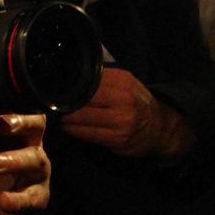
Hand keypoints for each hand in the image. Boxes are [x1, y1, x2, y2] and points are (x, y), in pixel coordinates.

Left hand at [0, 113, 50, 214]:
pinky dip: (18, 200)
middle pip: (37, 127)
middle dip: (21, 124)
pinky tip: (2, 200)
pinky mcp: (35, 201)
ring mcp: (35, 174)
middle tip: (1, 125)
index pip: (22, 108)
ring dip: (14, 160)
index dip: (11, 105)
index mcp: (13, 130)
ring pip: (37, 161)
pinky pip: (33, 199)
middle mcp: (30, 147)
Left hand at [60, 67, 195, 159]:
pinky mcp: (117, 138)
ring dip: (66, 118)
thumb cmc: (137, 103)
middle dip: (65, 102)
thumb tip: (72, 76)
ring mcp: (121, 120)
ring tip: (60, 116)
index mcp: (123, 80)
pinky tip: (68, 127)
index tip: (57, 88)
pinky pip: (86, 133)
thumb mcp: (126, 84)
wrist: (160, 128)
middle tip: (55, 103)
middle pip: (82, 99)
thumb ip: (104, 80)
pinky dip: (73, 130)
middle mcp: (123, 98)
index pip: (87, 80)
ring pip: (81, 118)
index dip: (70, 85)